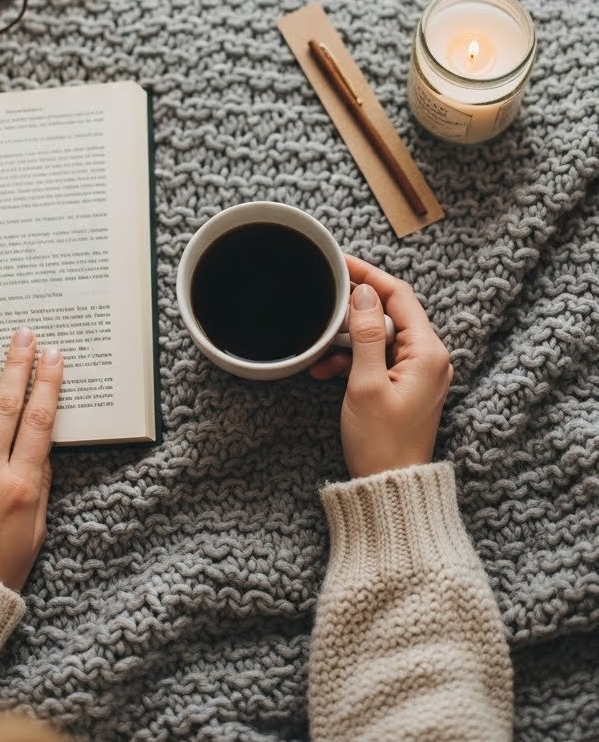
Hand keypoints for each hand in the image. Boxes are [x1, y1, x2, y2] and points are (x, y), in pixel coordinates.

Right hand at [310, 256, 452, 478]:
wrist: (391, 490)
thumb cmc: (382, 443)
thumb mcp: (365, 384)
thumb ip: (365, 334)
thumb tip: (364, 293)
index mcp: (428, 352)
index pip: (399, 295)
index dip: (368, 275)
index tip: (341, 262)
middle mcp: (430, 357)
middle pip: (390, 313)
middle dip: (353, 311)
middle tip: (323, 305)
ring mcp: (419, 372)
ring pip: (380, 336)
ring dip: (348, 340)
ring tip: (320, 352)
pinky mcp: (406, 385)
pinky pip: (378, 358)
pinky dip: (353, 360)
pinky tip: (326, 371)